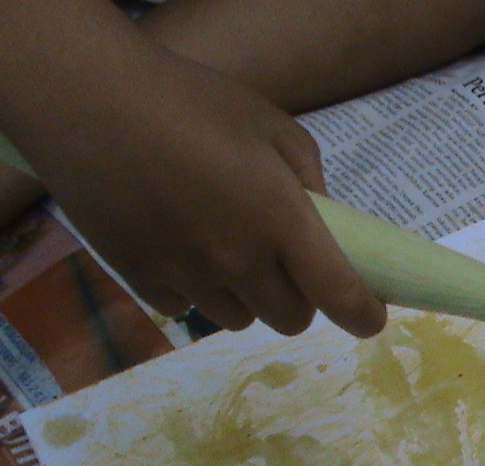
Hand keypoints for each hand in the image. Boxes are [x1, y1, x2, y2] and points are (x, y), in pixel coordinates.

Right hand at [19, 44, 386, 337]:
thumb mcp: (273, 125)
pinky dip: (195, 290)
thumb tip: (324, 217)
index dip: (363, 315)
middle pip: (290, 319)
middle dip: (299, 299)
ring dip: (247, 296)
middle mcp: (239, 259)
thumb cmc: (191, 102)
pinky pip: (187, 309)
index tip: (370, 318)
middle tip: (287, 267)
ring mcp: (189, 275)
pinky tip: (180, 246)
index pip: (338, 293)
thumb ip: (310, 177)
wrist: (88, 102)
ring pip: (239, 319)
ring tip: (225, 248)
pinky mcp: (143, 281)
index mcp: (281, 220)